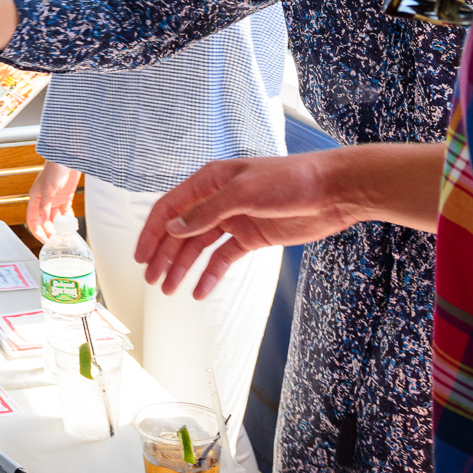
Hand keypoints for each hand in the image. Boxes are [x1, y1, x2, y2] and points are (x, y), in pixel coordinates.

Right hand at [25, 160, 80, 243]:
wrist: (69, 157)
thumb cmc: (55, 168)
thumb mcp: (49, 189)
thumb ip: (45, 206)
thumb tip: (42, 221)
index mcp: (35, 198)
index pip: (33, 220)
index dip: (37, 232)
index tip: (45, 241)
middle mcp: (44, 201)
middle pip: (45, 221)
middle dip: (50, 232)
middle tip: (58, 240)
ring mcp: (55, 199)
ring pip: (56, 218)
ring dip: (60, 227)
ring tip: (66, 235)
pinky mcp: (65, 197)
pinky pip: (65, 212)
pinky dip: (68, 219)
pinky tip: (71, 224)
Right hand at [134, 154, 353, 299]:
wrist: (332, 192)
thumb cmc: (290, 181)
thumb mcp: (244, 193)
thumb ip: (207, 212)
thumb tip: (174, 227)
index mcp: (209, 182)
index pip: (170, 208)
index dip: (152, 232)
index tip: (140, 256)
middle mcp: (217, 201)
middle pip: (181, 231)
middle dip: (164, 255)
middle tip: (151, 280)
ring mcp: (234, 220)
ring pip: (199, 247)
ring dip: (183, 268)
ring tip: (168, 290)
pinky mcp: (251, 237)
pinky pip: (223, 258)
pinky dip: (210, 274)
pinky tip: (199, 291)